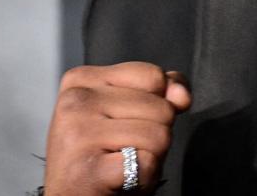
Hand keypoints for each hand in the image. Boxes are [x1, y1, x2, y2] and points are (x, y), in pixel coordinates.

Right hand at [43, 62, 191, 194]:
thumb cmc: (103, 155)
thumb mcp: (129, 111)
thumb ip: (160, 90)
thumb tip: (181, 95)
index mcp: (82, 80)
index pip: (153, 75)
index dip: (156, 102)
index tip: (125, 123)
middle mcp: (75, 101)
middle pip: (161, 107)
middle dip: (155, 133)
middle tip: (123, 150)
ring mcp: (78, 134)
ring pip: (160, 136)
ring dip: (151, 157)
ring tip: (122, 165)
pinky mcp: (88, 170)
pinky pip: (147, 163)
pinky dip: (145, 177)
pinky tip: (120, 181)